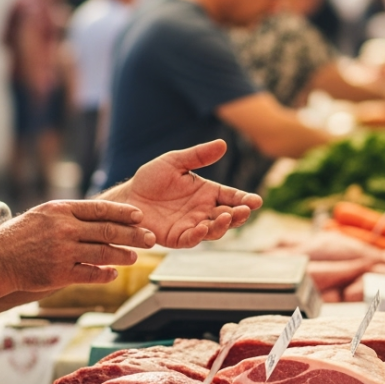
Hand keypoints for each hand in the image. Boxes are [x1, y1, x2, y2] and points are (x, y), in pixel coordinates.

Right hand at [0, 199, 154, 290]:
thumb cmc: (20, 236)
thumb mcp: (43, 214)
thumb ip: (70, 213)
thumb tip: (100, 214)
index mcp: (61, 210)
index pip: (100, 209)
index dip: (124, 212)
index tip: (140, 216)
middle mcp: (64, 229)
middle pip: (108, 231)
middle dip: (134, 235)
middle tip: (151, 238)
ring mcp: (62, 252)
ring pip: (104, 253)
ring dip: (123, 256)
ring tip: (134, 257)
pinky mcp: (59, 274)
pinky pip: (91, 273)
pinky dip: (105, 274)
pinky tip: (113, 273)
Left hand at [109, 139, 262, 247]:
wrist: (128, 197)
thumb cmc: (151, 179)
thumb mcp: (175, 162)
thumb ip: (198, 155)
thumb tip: (223, 144)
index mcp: (207, 192)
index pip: (232, 197)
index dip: (245, 200)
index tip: (256, 200)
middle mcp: (203, 211)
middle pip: (228, 216)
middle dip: (239, 214)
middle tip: (245, 210)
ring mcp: (192, 225)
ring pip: (214, 230)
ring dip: (223, 225)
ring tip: (227, 217)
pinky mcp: (177, 237)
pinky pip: (192, 239)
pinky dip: (199, 235)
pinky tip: (203, 228)